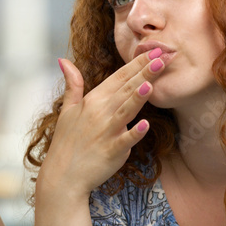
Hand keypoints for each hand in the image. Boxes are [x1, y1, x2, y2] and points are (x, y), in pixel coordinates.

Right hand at [38, 49, 164, 202]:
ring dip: (139, 96)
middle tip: (163, 56)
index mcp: (93, 100)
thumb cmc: (66, 142)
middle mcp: (100, 113)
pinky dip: (134, 133)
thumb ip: (72, 84)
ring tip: (151, 82)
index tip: (153, 50)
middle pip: (126, 89)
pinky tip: (145, 125)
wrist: (63, 175)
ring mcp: (107, 132)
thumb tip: (64, 60)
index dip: (136, 63)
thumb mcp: (67, 109)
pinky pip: (125, 141)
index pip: (118, 77)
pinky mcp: (112, 151)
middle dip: (145, 72)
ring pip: (126, 110)